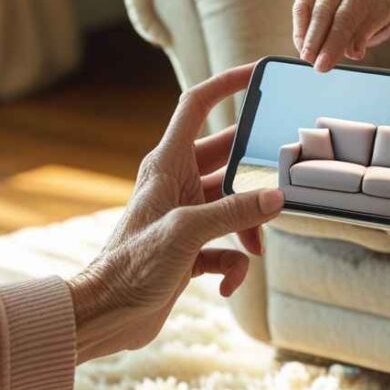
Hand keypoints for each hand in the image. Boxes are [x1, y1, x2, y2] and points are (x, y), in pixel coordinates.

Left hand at [66, 63, 284, 363]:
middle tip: (285, 175)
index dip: (226, 84)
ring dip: (250, 226)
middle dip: (256, 172)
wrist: (104, 316)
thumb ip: (234, 212)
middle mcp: (177, 185)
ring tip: (256, 247)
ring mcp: (186, 217)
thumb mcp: (187, 232)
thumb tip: (277, 198)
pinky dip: (235, 265)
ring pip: (235, 205)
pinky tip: (227, 283)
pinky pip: (228, 246)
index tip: (257, 73)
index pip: (197, 107)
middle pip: (229, 159)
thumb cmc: (130, 267)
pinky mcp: (191, 249)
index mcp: (167, 165)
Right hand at [293, 0, 389, 72]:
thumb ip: (364, 35)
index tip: (322, 65)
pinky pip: (299, 7)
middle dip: (314, 42)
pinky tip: (301, 44)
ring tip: (307, 57)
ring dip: (304, 37)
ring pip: (307, 10)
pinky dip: (299, 28)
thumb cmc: (371, 8)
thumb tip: (354, 53)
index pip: (344, 19)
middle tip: (311, 62)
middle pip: (323, 13)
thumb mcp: (376, 20)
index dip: (332, 44)